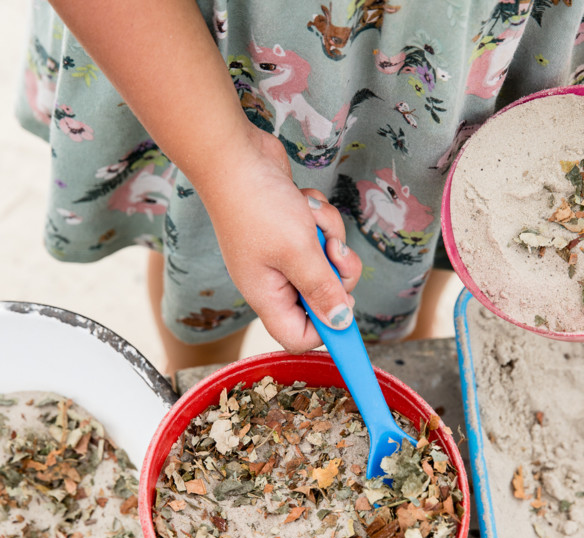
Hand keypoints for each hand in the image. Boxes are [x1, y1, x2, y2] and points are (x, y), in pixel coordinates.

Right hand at [197, 127, 361, 352]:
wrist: (235, 155)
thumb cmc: (258, 205)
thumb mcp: (299, 252)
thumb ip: (323, 290)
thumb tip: (341, 324)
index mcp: (267, 296)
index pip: (299, 337)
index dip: (326, 329)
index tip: (347, 306)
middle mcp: (273, 280)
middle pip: (322, 298)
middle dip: (337, 272)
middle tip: (335, 251)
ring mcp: (282, 254)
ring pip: (328, 261)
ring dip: (330, 237)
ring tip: (311, 217)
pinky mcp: (291, 230)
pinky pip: (321, 235)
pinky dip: (320, 219)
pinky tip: (304, 202)